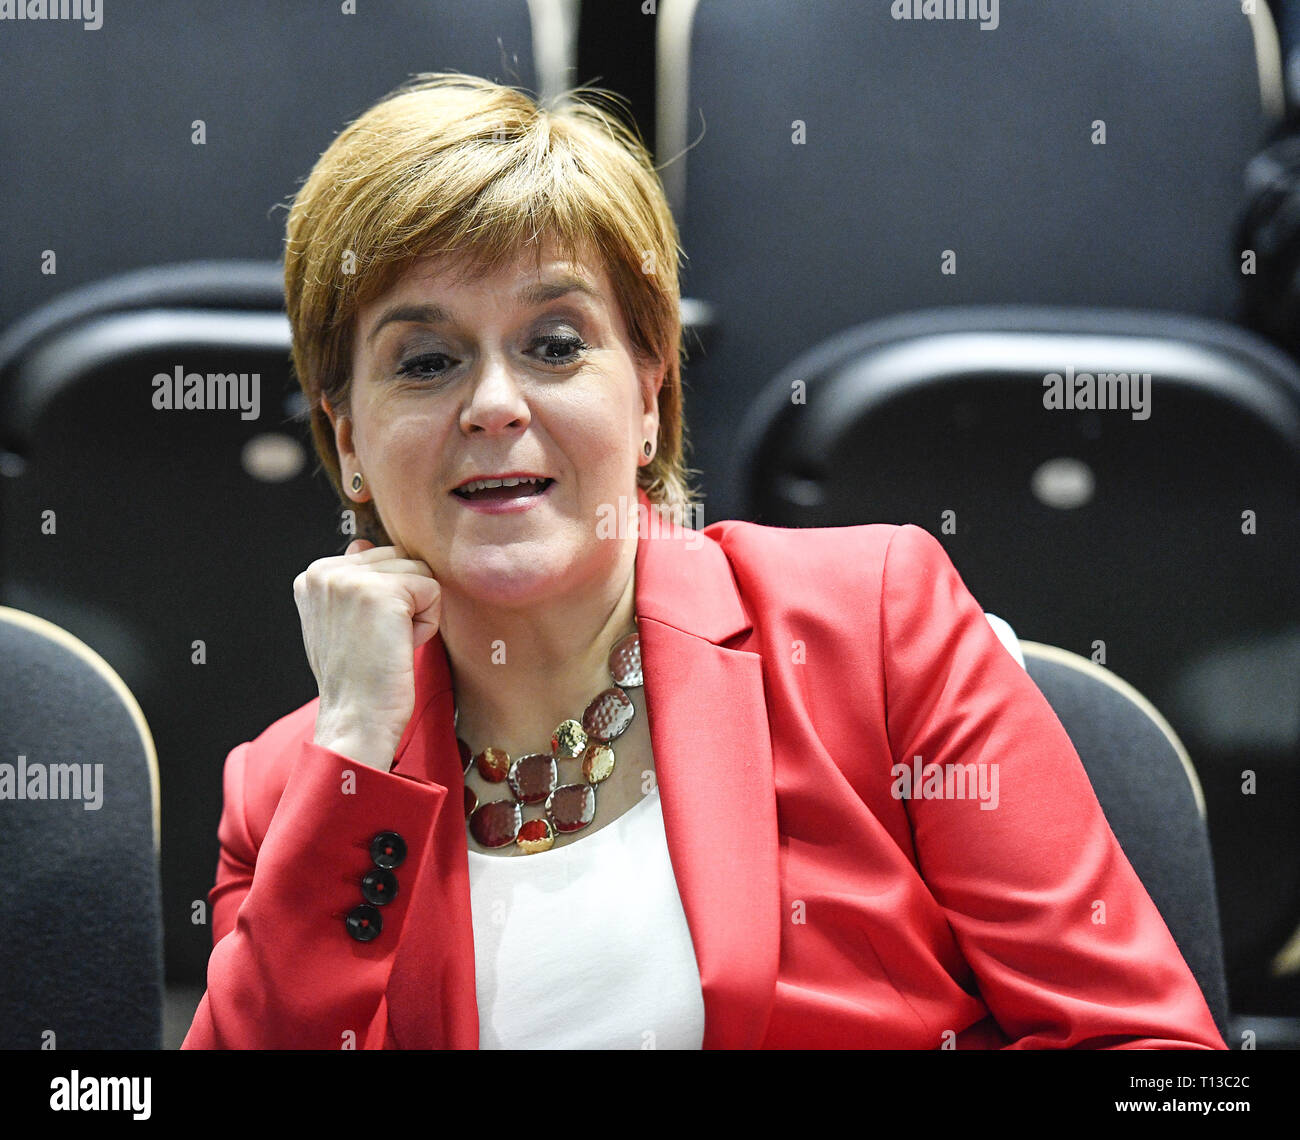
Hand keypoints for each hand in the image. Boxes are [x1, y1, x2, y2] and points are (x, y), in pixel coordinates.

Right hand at [293, 538, 440, 771]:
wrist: (356, 720)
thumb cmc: (356, 678)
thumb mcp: (340, 621)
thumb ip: (351, 580)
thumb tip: (361, 542)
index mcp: (313, 574)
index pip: (379, 557)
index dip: (388, 600)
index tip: (364, 635)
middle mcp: (325, 570)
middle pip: (402, 559)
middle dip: (405, 602)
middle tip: (380, 642)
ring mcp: (350, 578)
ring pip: (420, 572)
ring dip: (418, 613)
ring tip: (388, 644)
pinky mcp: (381, 591)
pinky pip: (433, 590)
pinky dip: (428, 624)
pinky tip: (400, 646)